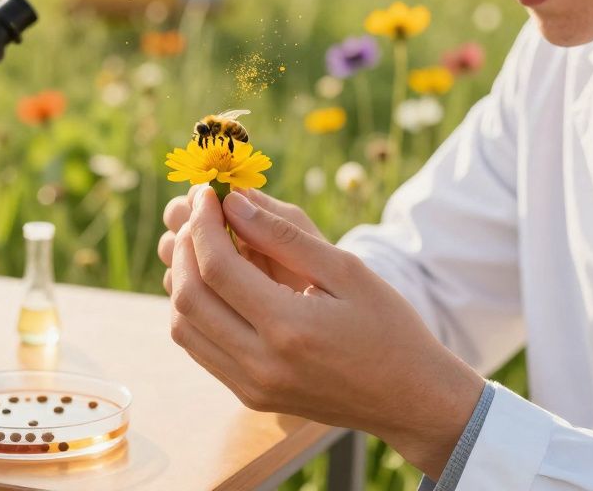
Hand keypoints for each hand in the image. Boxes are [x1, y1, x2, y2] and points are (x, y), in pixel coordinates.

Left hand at [167, 186, 484, 478]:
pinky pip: (200, 349)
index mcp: (289, 328)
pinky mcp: (249, 396)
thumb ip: (285, 235)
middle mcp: (261, 363)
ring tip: (203, 246)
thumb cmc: (389, 328)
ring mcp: (251, 386)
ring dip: (182, 281)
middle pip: (188, 297)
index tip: (208, 193)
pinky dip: (195, 311)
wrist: (411, 399)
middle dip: (184, 248)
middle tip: (198, 215)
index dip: (203, 224)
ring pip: (183, 327)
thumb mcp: (347, 270)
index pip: (217, 268)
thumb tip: (234, 201)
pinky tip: (215, 284)